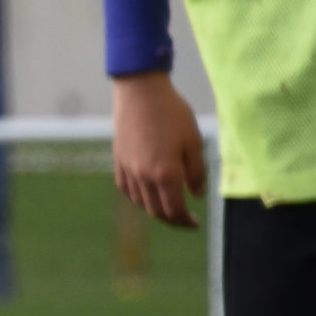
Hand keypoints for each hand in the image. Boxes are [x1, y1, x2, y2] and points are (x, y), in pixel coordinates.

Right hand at [112, 71, 205, 228]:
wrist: (140, 92)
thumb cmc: (172, 113)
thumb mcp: (194, 140)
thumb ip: (197, 171)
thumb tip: (196, 194)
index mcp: (166, 173)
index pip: (175, 210)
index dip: (186, 221)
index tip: (195, 223)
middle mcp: (144, 176)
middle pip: (156, 211)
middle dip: (172, 220)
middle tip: (185, 219)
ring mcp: (128, 169)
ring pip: (140, 202)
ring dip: (155, 210)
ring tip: (168, 206)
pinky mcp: (119, 160)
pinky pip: (126, 188)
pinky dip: (137, 197)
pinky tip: (147, 194)